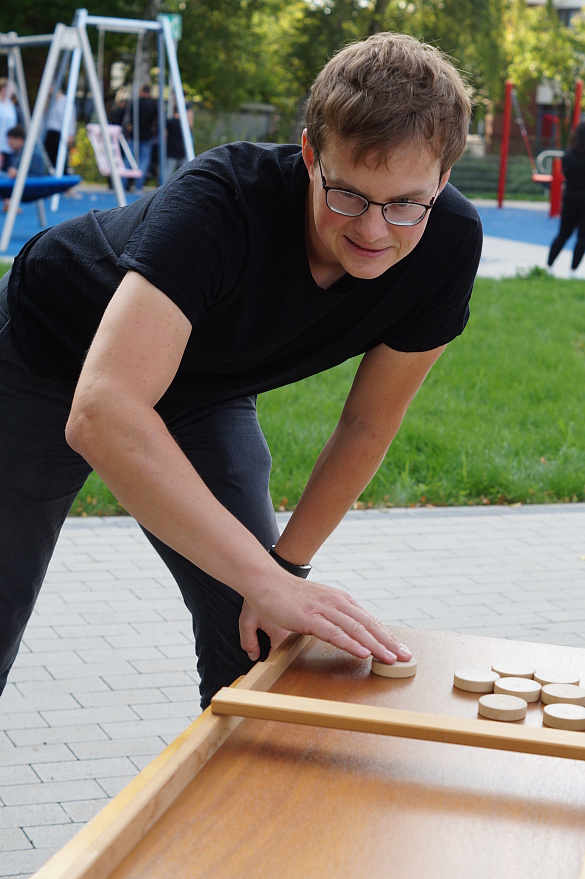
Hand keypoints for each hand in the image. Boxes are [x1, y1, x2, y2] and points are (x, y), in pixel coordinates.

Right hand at [242, 573, 411, 665]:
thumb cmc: (281, 595)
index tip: (398, 648)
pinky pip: (335, 633)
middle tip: (406, 657)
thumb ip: (320, 621)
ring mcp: (323, 609)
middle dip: (389, 642)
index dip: (384, 634)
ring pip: (356, 629)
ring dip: (376, 645)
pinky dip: (351, 643)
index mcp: (338, 600)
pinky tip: (364, 652)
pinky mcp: (309, 617)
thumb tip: (314, 638)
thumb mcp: (309, 607)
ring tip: (392, 659)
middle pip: (368, 624)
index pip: (367, 619)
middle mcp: (336, 602)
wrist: (262, 580)